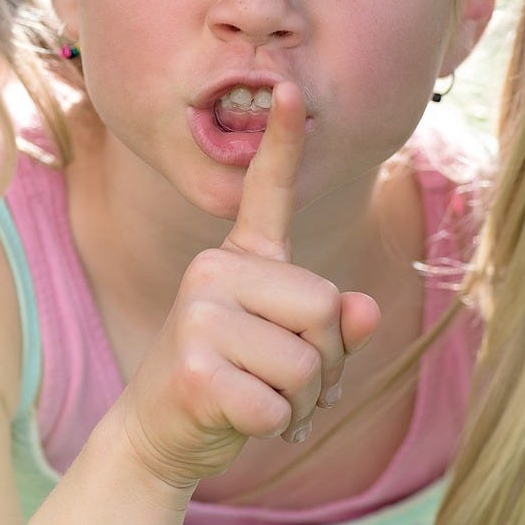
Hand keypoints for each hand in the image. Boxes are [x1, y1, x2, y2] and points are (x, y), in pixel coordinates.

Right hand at [116, 82, 379, 493]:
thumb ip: (332, 324)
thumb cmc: (237, 383)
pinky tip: (238, 419)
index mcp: (240, 259)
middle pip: (326, 307)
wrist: (160, 436)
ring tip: (260, 399)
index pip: (265, 194)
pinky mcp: (195, 371)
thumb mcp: (292, 347)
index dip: (283, 143)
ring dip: (301, 400)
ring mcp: (198, 318)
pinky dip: (275, 426)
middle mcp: (212, 272)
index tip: (290, 88)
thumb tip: (363, 308)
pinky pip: (279, 405)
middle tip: (281, 381)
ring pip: (308, 362)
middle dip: (324, 360)